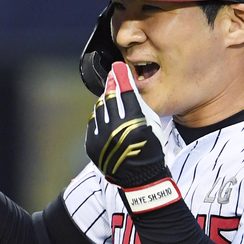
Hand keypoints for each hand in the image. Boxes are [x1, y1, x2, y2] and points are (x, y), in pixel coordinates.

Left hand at [85, 61, 166, 188]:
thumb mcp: (151, 122)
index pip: (125, 93)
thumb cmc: (151, 146)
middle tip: (114, 77)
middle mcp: (115, 131)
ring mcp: (101, 139)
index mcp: (134, 124)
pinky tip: (106, 115)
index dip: (121, 77)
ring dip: (105, 101)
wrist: (141, 176)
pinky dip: (99, 117)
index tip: (118, 67)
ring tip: (112, 98)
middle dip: (112, 85)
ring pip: (99, 109)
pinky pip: (93, 123)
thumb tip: (123, 81)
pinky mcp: (92, 146)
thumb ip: (137, 101)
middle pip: (109, 98)